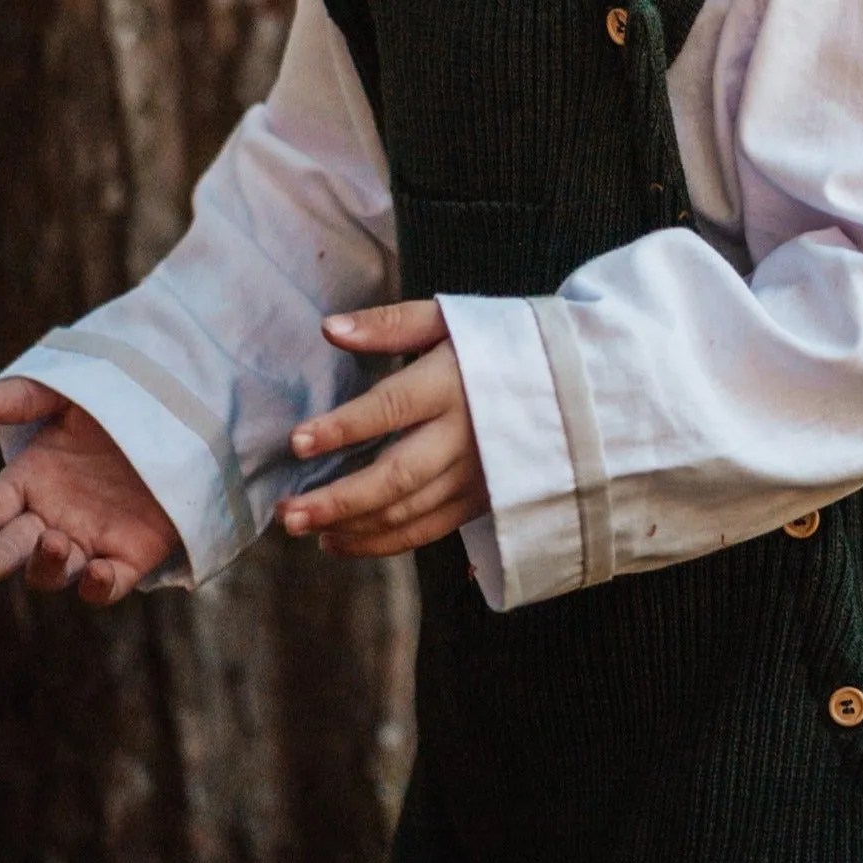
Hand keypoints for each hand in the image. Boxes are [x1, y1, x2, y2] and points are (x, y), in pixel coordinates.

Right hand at [0, 379, 179, 603]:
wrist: (183, 414)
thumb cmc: (117, 403)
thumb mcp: (69, 394)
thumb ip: (22, 398)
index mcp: (29, 482)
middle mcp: (52, 518)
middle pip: (9, 550)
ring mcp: (90, 540)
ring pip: (55, 569)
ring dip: (45, 564)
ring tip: (49, 541)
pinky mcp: (131, 555)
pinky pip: (109, 582)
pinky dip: (99, 585)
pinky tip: (94, 572)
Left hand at [278, 301, 488, 558]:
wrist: (575, 384)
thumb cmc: (499, 343)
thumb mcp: (450, 320)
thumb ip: (390, 325)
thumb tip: (330, 328)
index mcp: (454, 383)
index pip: (391, 408)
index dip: (344, 427)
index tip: (297, 441)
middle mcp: (466, 435)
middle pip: (396, 477)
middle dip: (339, 499)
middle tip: (287, 512)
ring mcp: (477, 474)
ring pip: (408, 512)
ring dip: (351, 525)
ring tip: (300, 526)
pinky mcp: (482, 499)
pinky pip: (427, 530)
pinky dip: (381, 542)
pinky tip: (339, 541)